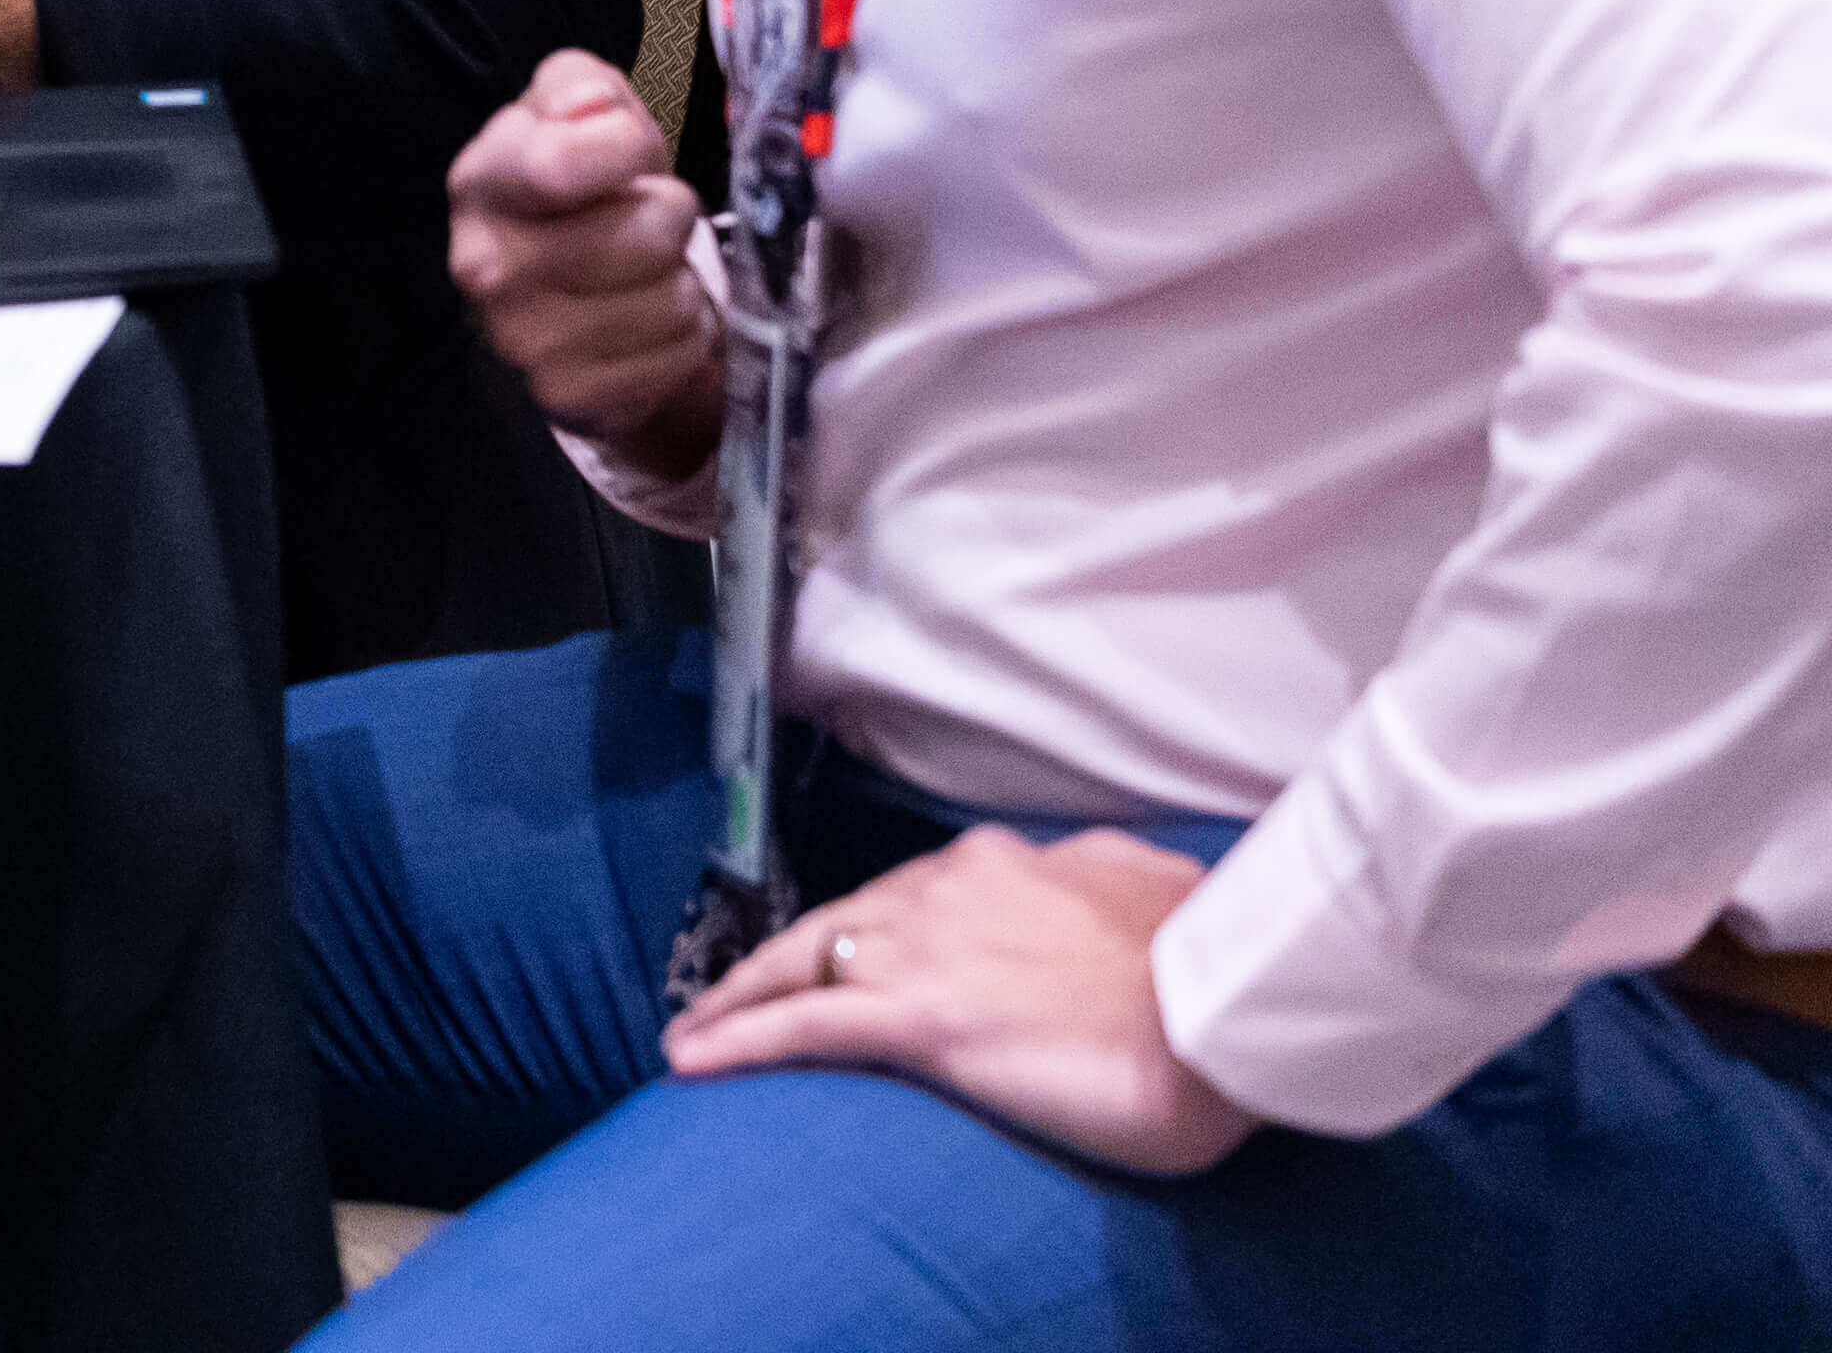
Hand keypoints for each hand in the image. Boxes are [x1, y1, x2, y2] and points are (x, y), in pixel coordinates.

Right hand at [448, 48, 721, 484]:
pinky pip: (675, 357)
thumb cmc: (587, 189)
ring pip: (670, 300)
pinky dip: (679, 340)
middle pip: (649, 233)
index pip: (568, 161)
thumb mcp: (581, 112)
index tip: (629, 153)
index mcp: (481, 183)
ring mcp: (521, 340)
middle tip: (644, 222)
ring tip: (646, 276)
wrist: (573, 293)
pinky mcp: (566, 397)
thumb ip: (582, 88)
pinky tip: (644, 326)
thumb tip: (592, 111)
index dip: (628, 146)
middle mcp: (483, 266)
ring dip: (677, 284)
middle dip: (669, 219)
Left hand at [664, 825, 1258, 1174]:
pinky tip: (692, 1055)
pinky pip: (803, 1025)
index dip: (867, 923)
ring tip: (695, 1030)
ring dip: (739, 996)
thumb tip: (1123, 886)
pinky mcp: (918, 1018)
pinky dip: (739, 1037)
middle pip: (837, 919)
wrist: (1226, 1008)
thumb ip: (1116, 886)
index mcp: (1006, 864)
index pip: (909, 893)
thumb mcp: (1160, 894)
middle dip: (777, 956)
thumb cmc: (1216, 967)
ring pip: (800, 961)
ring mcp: (926, 949)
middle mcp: (949, 889)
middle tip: (729, 991)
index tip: (844, 947)